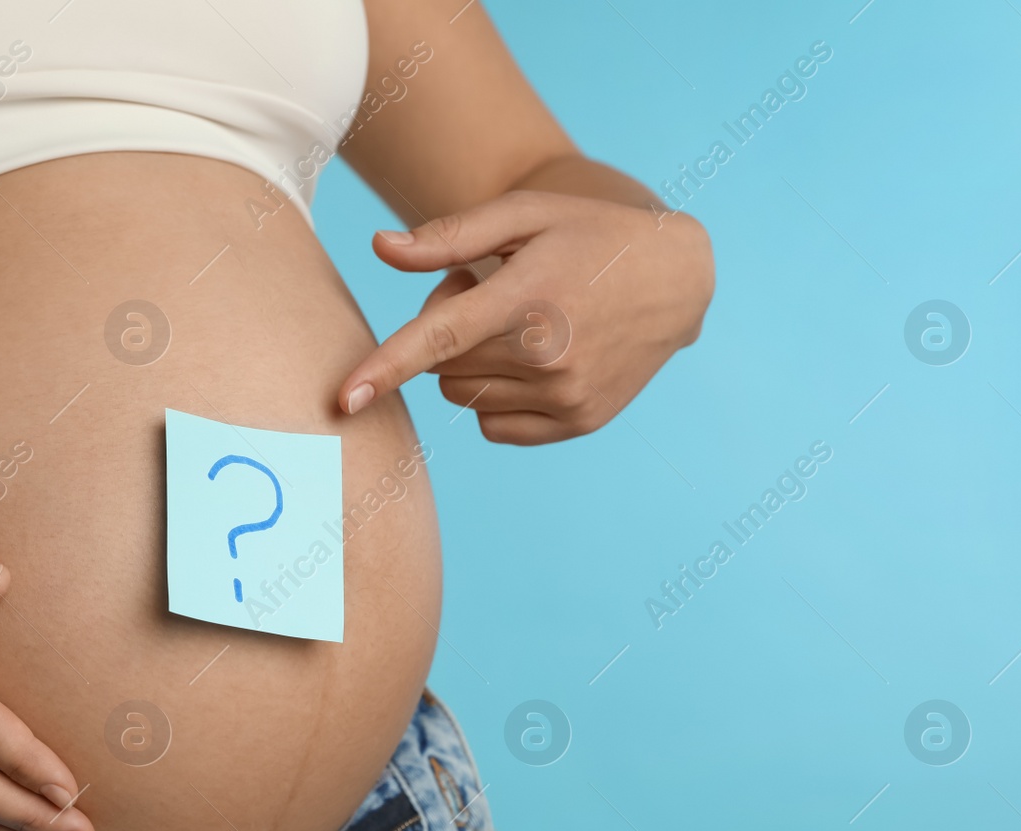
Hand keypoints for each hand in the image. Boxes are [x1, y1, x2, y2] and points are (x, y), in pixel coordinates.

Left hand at [338, 189, 714, 444]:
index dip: (383, 369)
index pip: (438, 340)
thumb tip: (380, 249)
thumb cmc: (590, 233)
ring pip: (463, 396)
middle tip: (487, 291)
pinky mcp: (578, 421)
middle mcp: (549, 356)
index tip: (342, 400)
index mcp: (528, 298)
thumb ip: (450, 236)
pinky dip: (494, 397)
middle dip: (446, 332)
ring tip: (516, 321)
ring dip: (469, 364)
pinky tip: (530, 359)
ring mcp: (566, 396)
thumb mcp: (525, 215)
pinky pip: (494, 425)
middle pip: (441, 366)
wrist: (679, 278)